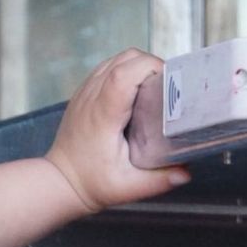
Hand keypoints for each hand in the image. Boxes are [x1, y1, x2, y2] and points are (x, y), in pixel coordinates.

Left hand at [45, 48, 190, 213]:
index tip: (169, 82)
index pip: (123, 73)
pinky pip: (107, 68)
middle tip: (167, 87)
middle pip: (124, 59)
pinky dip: (126, 71)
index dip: (151, 68)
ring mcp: (85, 93)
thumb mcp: (128, 187)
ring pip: (116, 59)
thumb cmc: (91, 183)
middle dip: (151, 65)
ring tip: (155, 88)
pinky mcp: (84, 94)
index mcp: (102, 115)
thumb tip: (186, 172)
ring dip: (139, 66)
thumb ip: (158, 181)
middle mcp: (91, 97)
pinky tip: (137, 92)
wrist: (60, 181)